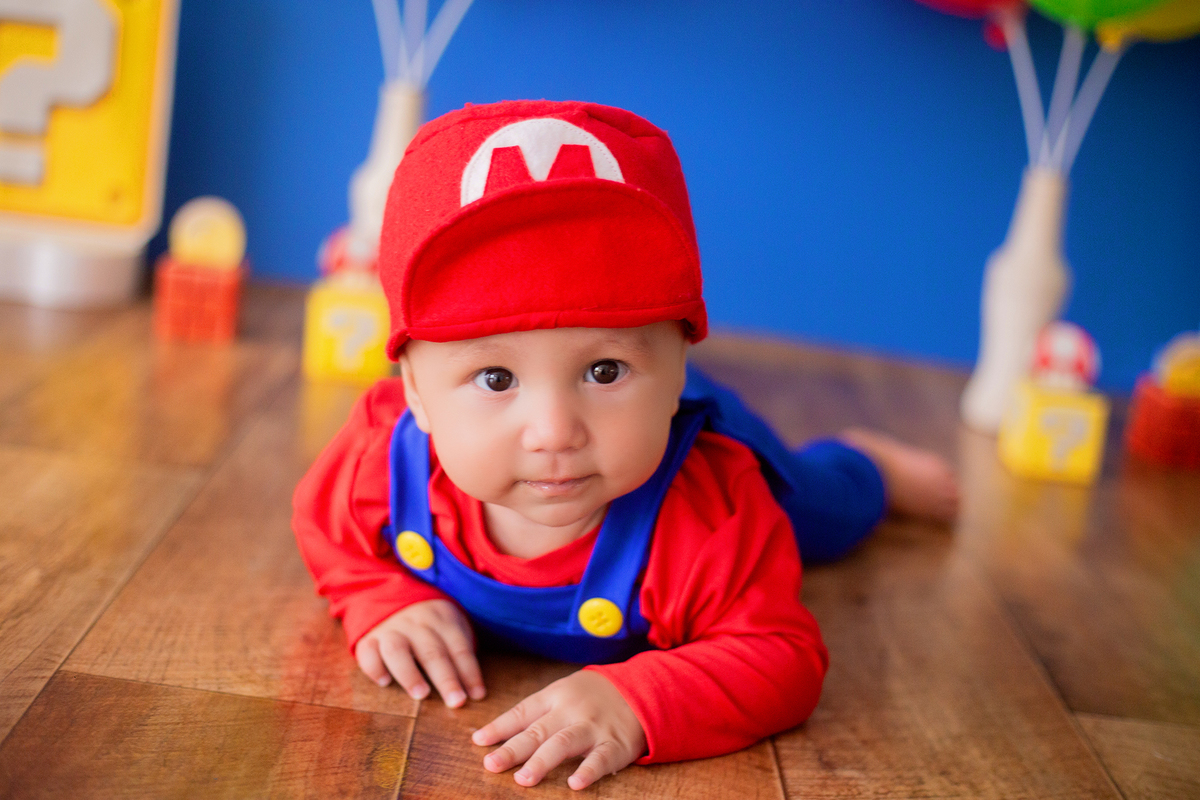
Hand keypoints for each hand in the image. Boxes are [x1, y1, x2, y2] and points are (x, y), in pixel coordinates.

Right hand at [354, 599, 485, 706]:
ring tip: (422, 694)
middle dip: (446, 678)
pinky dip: (375, 668)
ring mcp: (391, 630)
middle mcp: (416, 623)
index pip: (458, 647)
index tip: (477, 695)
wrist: (392, 596)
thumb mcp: (451, 626)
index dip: (469, 672)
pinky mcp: (369, 639)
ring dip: (410, 674)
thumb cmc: (431, 624)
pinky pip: (368, 652)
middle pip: (432, 652)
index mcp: (442, 619)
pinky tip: (385, 682)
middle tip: (456, 701)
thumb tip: (475, 692)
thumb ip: (461, 654)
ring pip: (398, 650)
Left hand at [471, 670, 645, 789]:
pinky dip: (588, 771)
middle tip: (492, 764)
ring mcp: (593, 728)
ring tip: (523, 779)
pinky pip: (600, 759)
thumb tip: (494, 733)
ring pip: (564, 744)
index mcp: (555, 696)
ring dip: (542, 761)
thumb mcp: (564, 693)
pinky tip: (574, 784)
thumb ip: (534, 712)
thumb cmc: (592, 696)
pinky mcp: (614, 744)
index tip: (479, 741)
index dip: (500, 727)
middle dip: (513, 749)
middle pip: (538, 731)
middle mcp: (571, 711)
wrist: (641, 690)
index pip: (523, 712)